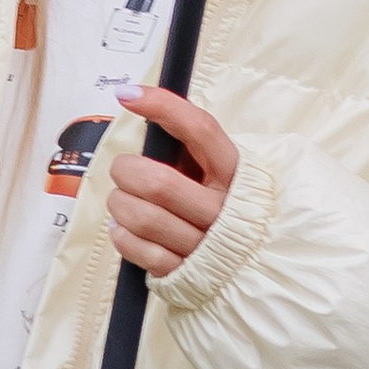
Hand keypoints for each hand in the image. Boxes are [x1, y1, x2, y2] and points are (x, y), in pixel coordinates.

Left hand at [105, 87, 236, 278]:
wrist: (248, 266)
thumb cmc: (221, 207)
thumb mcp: (215, 170)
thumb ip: (186, 145)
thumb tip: (137, 103)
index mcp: (236, 175)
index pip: (201, 130)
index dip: (163, 107)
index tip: (129, 96)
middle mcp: (224, 210)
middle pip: (158, 182)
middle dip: (126, 171)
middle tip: (123, 170)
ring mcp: (205, 245)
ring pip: (143, 217)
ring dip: (119, 204)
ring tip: (123, 200)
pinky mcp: (185, 273)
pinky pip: (139, 250)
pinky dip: (122, 235)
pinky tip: (126, 228)